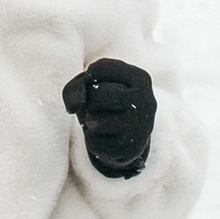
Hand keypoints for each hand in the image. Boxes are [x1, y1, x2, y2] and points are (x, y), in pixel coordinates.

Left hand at [61, 59, 155, 179]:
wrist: (130, 135)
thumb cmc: (109, 102)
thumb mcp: (95, 84)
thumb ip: (77, 85)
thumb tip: (73, 107)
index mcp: (141, 79)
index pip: (97, 69)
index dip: (88, 78)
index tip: (99, 82)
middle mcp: (146, 102)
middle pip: (96, 95)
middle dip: (89, 101)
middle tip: (100, 105)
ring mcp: (140, 127)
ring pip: (94, 120)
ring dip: (90, 121)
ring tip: (104, 121)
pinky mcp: (130, 149)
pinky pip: (92, 142)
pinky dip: (92, 140)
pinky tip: (107, 137)